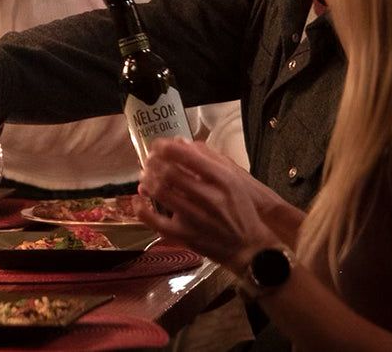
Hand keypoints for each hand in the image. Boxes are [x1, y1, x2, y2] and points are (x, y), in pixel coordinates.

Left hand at [137, 138, 283, 271]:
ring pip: (161, 192)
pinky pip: (156, 221)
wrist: (251, 248)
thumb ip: (209, 159)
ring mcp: (198, 218)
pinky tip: (140, 201)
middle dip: (153, 163)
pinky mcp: (187, 236)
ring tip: (145, 177)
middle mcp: (211, 197)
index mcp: (224, 180)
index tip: (158, 146)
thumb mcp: (234, 180)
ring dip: (147, 181)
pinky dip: (142, 209)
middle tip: (149, 161)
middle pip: (169, 172)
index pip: (186, 156)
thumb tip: (181, 142)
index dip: (165, 147)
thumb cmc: (241, 211)